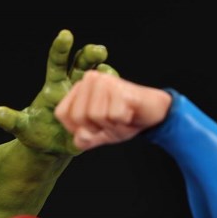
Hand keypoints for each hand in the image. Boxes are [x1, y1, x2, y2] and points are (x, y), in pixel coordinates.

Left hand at [0, 29, 117, 155]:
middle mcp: (73, 85)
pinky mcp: (98, 110)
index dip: (61, 48)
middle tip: (98, 51)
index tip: (66, 34)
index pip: (58, 62)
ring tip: (107, 73)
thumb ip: (12, 120)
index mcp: (54, 85)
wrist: (52, 148)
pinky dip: (113, 96)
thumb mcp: (23, 128)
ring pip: (100, 77)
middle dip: (91, 55)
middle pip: (83, 63)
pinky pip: (109, 100)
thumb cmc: (36, 133)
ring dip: (106, 73)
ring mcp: (88, 96)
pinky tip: (117, 95)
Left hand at [54, 71, 172, 150]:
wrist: (154, 114)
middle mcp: (91, 79)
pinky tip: (129, 113)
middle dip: (96, 127)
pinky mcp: (121, 88)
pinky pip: (113, 116)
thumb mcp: (98, 134)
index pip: (62, 114)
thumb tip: (81, 136)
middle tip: (112, 119)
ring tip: (121, 116)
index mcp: (80, 88)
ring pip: (95, 116)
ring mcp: (106, 81)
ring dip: (111, 124)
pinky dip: (122, 122)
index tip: (95, 123)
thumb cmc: (124, 120)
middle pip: (79, 116)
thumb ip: (83, 139)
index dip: (77, 127)